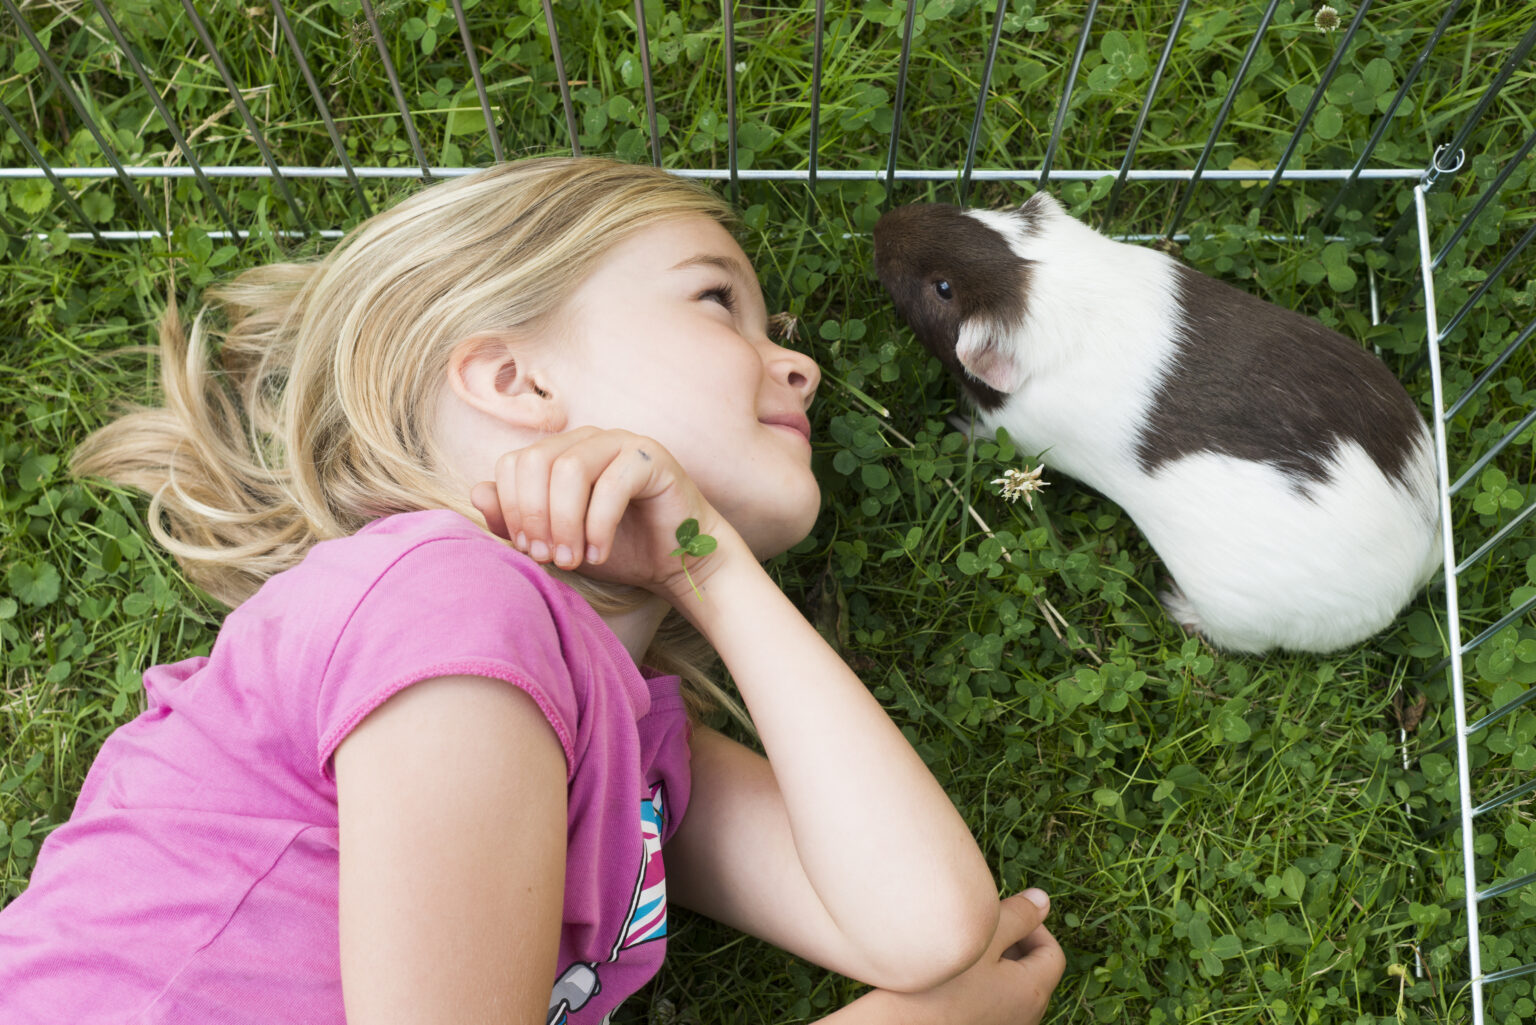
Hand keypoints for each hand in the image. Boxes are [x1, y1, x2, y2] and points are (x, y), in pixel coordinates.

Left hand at [470, 427, 741, 603]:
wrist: (677, 561)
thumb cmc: (618, 548)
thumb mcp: (556, 542)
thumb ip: (515, 521)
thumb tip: (477, 492)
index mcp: (559, 452)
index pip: (513, 463)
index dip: (511, 509)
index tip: (528, 551)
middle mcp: (586, 439)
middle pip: (535, 461)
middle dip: (534, 516)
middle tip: (548, 558)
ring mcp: (619, 442)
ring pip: (569, 469)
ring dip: (564, 522)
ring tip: (573, 560)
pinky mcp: (650, 456)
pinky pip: (611, 483)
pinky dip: (598, 526)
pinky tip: (600, 553)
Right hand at [864, 891, 1064, 1024]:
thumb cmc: (940, 983)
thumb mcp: (982, 938)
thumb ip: (1017, 916)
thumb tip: (1043, 900)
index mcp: (1033, 992)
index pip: (1052, 952)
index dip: (1033, 927)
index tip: (1003, 914)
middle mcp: (1026, 1018)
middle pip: (1033, 971)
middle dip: (1013, 944)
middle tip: (981, 928)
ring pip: (1013, 988)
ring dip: (998, 965)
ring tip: (966, 950)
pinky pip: (995, 1004)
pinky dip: (985, 986)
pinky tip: (955, 976)